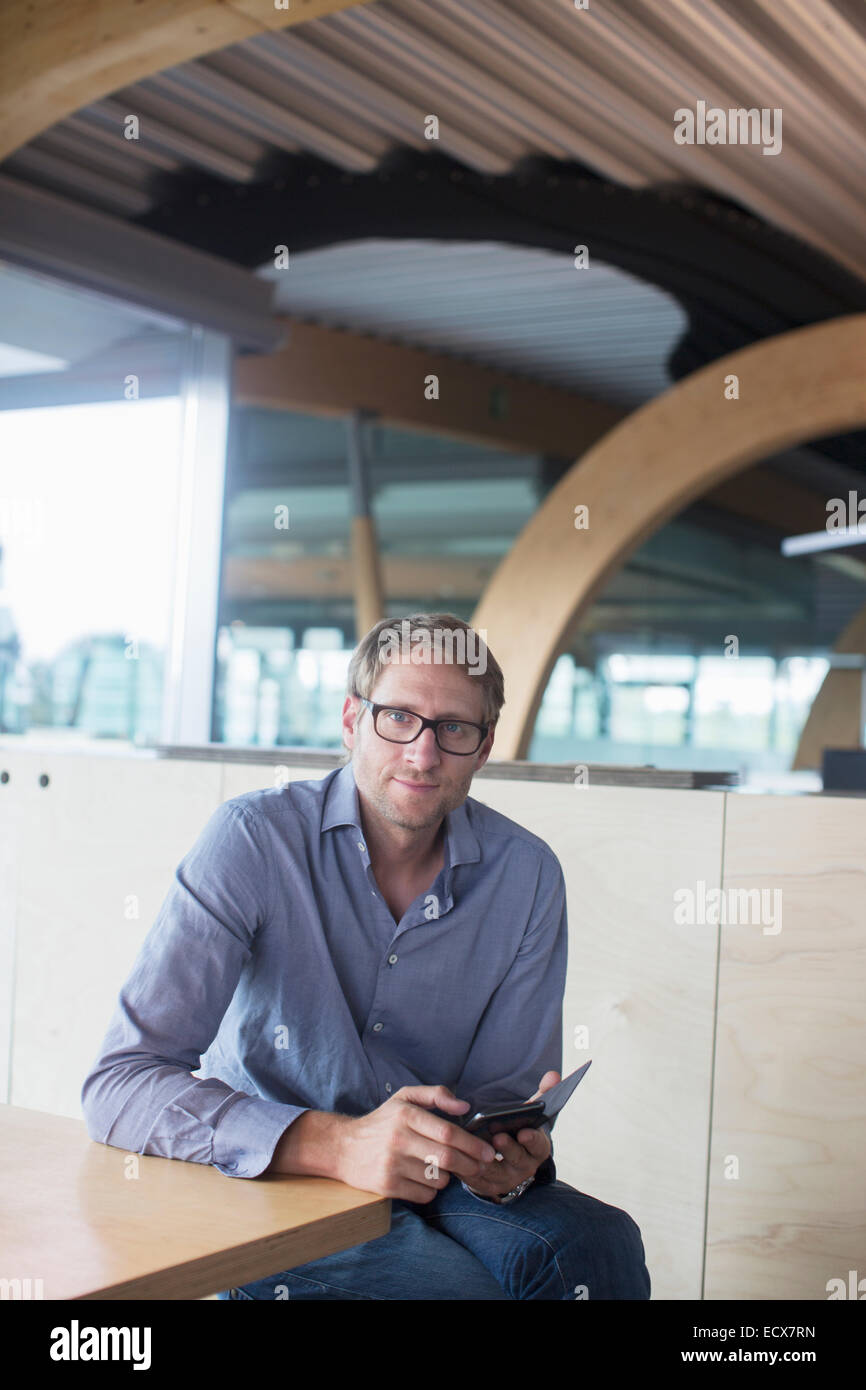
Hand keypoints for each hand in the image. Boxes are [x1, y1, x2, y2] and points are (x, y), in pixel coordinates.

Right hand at [335, 1084, 498, 1203]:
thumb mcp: (404, 1097)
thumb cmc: (381, 1122)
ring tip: (443, 1168)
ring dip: (448, 1177)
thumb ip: (436, 1095)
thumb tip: (464, 1107)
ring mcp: (392, 1164)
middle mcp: (398, 1139)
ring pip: (438, 1178)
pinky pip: (424, 1195)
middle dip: (470, 1164)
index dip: (473, 1144)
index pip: (448, 1133)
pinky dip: (432, 1190)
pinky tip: (425, 1179)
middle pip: (447, 1158)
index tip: (488, 1151)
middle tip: (481, 1166)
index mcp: (406, 1114)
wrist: (343, 1147)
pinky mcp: (387, 1186)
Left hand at [463, 1070, 559, 1201]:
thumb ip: (542, 1095)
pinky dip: (467, 1171)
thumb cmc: (519, 1130)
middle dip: (508, 1148)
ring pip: (495, 1172)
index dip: (532, 1139)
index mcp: (537, 1149)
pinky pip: (476, 1181)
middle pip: (517, 1159)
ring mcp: (506, 1179)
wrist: (509, 1160)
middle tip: (498, 1137)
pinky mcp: (487, 1187)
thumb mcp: (531, 1115)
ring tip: (474, 1147)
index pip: (538, 1145)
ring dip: (485, 1161)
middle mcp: (525, 1167)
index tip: (524, 1131)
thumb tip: (553, 1074)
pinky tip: (458, 1158)